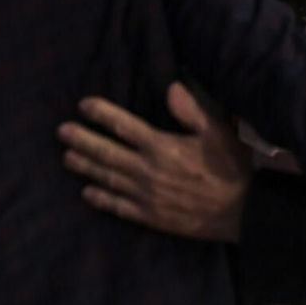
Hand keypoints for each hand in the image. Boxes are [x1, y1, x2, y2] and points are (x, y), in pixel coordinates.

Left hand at [56, 82, 252, 241]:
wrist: (243, 213)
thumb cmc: (232, 167)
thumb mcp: (217, 131)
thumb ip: (191, 109)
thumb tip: (170, 87)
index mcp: (162, 146)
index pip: (124, 126)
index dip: (101, 113)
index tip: (83, 105)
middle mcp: (148, 171)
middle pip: (107, 153)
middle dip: (82, 140)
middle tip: (61, 132)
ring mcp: (147, 196)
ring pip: (108, 179)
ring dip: (85, 167)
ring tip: (66, 157)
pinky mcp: (152, 218)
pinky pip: (119, 208)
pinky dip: (101, 200)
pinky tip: (87, 193)